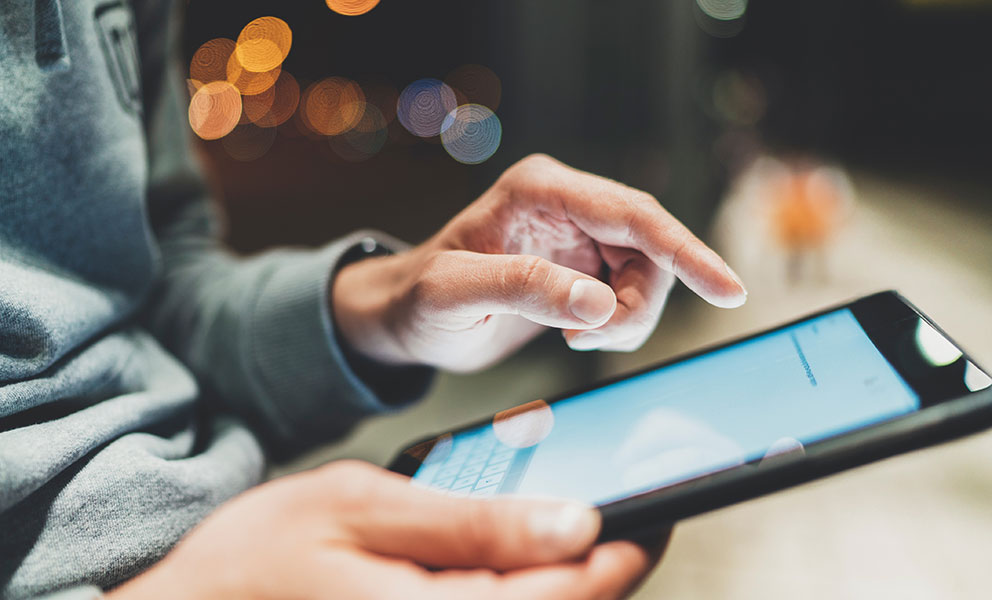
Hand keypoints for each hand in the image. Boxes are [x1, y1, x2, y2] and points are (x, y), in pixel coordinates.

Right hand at [107, 461, 655, 599]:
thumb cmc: (256, 560)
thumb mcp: (363, 508)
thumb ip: (473, 524)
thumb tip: (575, 524)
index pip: (575, 597)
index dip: (628, 550)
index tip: (655, 509)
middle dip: (600, 572)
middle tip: (619, 514)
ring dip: (563, 587)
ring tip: (564, 534)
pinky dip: (519, 595)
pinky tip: (509, 566)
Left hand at [333, 154, 746, 370]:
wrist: (406, 319)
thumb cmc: (417, 300)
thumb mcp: (452, 295)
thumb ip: (523, 289)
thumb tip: (599, 305)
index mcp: (539, 190)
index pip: (632, 214)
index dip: (686, 251)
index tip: (728, 291)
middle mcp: (568, 204)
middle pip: (651, 249)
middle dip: (639, 305)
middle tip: (589, 342)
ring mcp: (580, 235)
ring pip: (649, 276)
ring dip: (628, 320)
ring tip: (574, 340)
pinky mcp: (584, 267)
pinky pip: (632, 296)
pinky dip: (619, 326)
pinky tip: (576, 335)